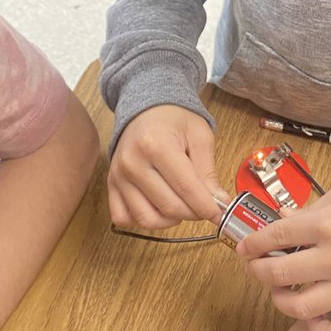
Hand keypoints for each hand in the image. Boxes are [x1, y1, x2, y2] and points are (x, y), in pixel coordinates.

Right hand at [108, 105, 227, 227]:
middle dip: (194, 213)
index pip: (186, 188)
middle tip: (204, 206)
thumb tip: (219, 202)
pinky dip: (144, 220)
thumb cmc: (174, 120)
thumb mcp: (199, 136)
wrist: (146, 110)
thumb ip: (208, 171)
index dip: (207, 206)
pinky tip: (158, 207)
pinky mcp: (111, 185)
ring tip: (182, 205)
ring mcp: (118, 176)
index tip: (219, 214)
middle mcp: (133, 162)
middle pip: (169, 206)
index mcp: (156, 144)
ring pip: (148, 218)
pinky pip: (124, 218)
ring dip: (171, 220)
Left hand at [238, 178, 330, 330]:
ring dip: (280, 301)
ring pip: (300, 307)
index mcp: (326, 225)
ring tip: (278, 292)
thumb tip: (280, 218)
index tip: (245, 247)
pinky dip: (317, 328)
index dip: (253, 243)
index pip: (275, 236)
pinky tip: (310, 316)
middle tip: (254, 268)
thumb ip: (309, 208)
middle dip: (257, 270)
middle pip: (279, 273)